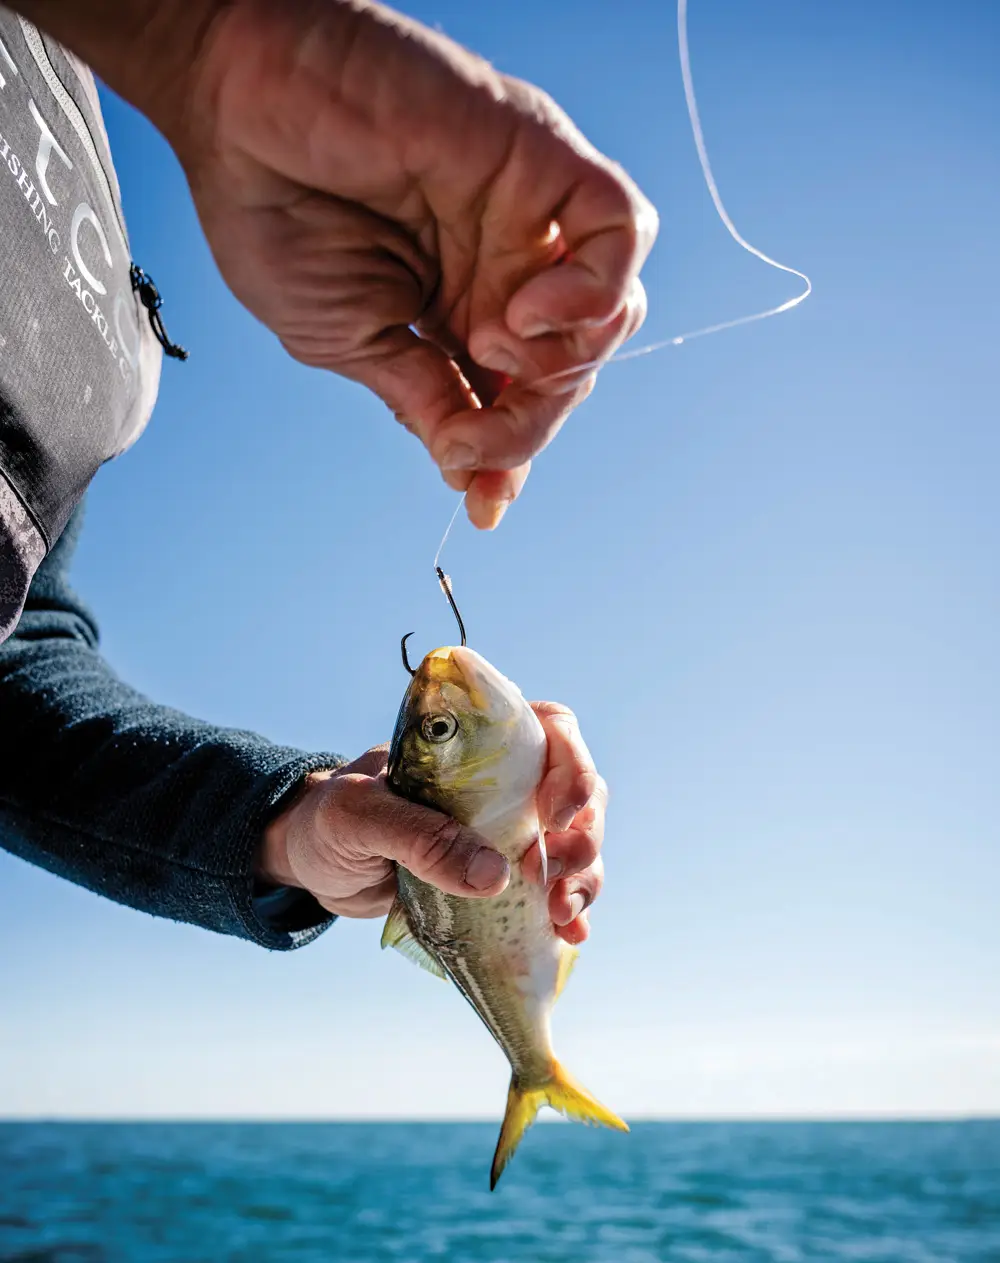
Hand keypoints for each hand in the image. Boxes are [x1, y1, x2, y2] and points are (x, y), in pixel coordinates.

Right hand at [125, 0, 655, 528]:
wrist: (230, 101)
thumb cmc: (272, 211)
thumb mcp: (347, 340)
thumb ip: (422, 398)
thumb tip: (469, 474)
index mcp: (457, 312)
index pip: (519, 399)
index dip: (511, 454)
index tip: (486, 506)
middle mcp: (504, 269)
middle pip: (571, 370)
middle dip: (529, 426)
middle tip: (468, 441)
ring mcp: (526, 216)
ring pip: (613, 313)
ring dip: (564, 366)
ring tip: (491, 352)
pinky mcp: (539, 155)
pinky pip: (621, 230)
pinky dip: (593, 288)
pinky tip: (523, 313)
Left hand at [257, 701, 605, 944]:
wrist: (309, 863)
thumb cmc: (328, 818)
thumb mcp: (359, 816)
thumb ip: (418, 837)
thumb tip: (494, 875)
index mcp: (474, 744)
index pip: (550, 729)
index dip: (572, 765)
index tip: (559, 813)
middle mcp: (503, 782)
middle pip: (579, 792)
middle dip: (584, 835)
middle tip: (555, 875)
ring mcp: (506, 832)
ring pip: (575, 843)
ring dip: (584, 877)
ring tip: (565, 914)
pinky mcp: (498, 878)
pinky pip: (551, 889)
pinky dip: (570, 910)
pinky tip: (571, 933)